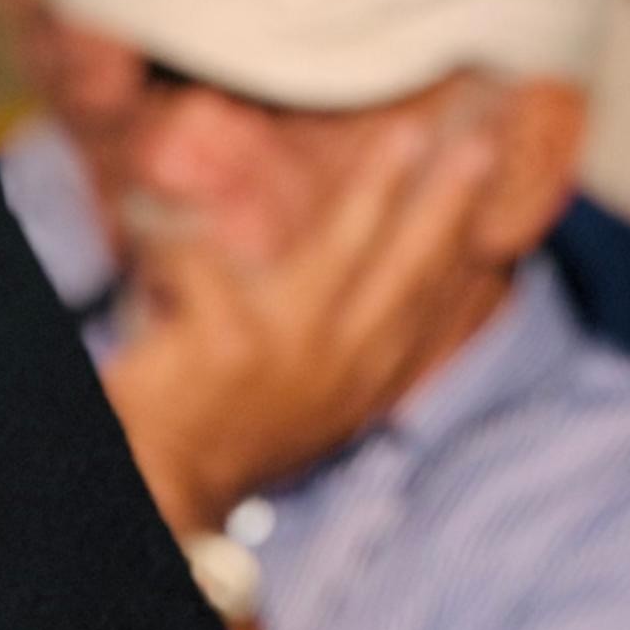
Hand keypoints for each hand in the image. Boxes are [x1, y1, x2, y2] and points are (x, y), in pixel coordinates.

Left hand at [103, 115, 497, 537]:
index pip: (425, 309)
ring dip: (382, 189)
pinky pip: (202, 257)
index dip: (459, 255)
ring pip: (350, 249)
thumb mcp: (309, 406)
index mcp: (365, 385)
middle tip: (479, 152)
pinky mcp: (232, 339)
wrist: (167, 488)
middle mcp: (344, 370)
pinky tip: (143, 228)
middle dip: (449, 208)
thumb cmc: (227, 438)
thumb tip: (378, 301)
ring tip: (408, 141)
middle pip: (412, 274)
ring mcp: (294, 353)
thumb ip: (345, 355)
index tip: (486, 205)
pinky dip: (166, 244)